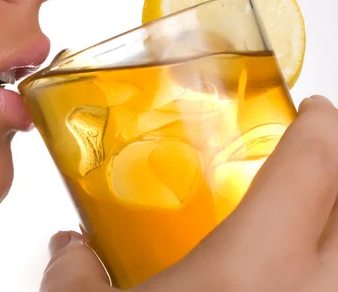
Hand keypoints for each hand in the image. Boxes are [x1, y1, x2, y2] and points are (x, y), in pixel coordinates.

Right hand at [41, 95, 337, 290]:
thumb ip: (74, 269)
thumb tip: (71, 249)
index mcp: (254, 271)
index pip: (311, 165)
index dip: (320, 123)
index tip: (313, 109)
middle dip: (336, 167)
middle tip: (313, 155)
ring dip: (333, 225)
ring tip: (305, 214)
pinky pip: (330, 288)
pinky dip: (318, 271)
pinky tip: (283, 275)